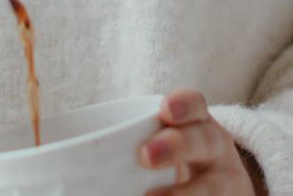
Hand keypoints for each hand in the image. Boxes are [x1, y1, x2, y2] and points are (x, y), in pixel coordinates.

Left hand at [139, 88, 265, 194]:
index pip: (194, 105)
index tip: (165, 110)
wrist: (220, 189)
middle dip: (176, 146)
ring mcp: (227, 184)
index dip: (182, 105)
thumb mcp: (166, 139)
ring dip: (185, 192)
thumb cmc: (176, 159)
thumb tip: (66, 141)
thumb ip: (139, 136)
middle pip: (203, 142)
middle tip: (146, 156)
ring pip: (212, 187)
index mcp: (198, 123)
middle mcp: (216, 150)